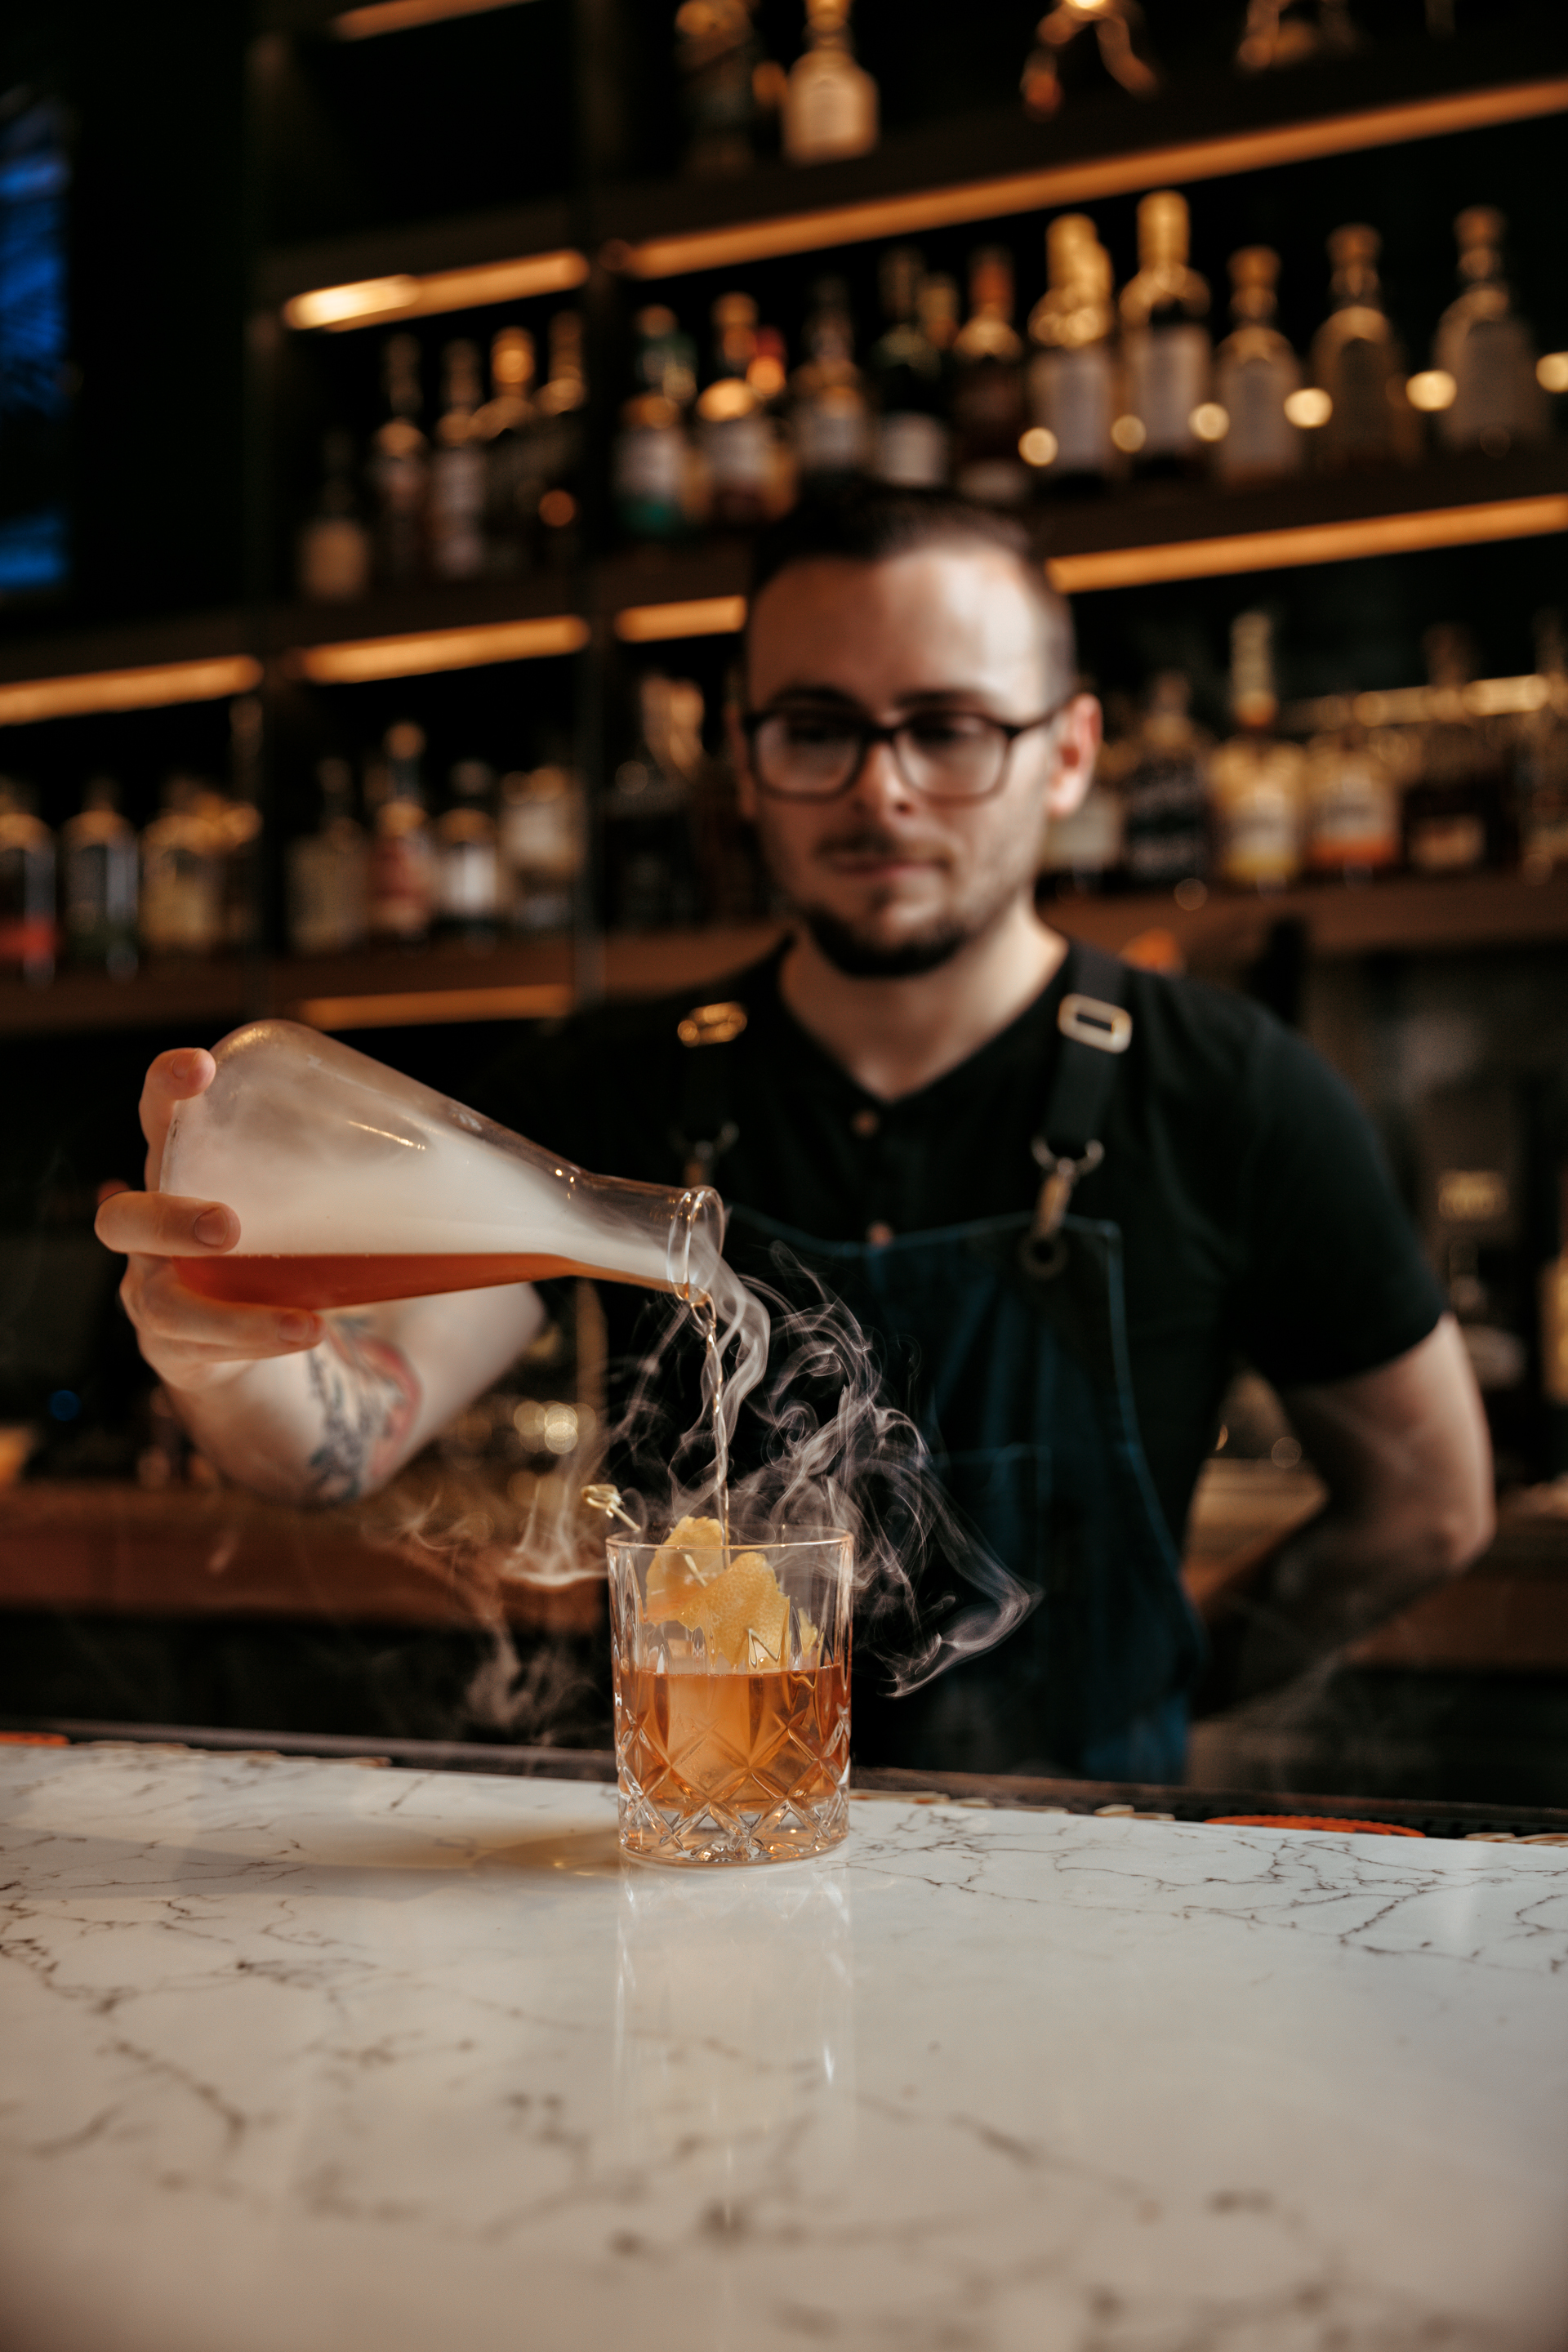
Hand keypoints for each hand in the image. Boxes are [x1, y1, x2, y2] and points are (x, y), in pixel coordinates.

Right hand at [95, 1047, 322, 1395]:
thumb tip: (463, 1143)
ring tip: (305, 1318)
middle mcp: (152, 1234)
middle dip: (168, 1218)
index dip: (166, 1091)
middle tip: (226, 1226)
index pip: (158, 1120)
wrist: (249, 1332)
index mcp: (185, 1172)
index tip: (200, 1068)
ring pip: (159, 1302)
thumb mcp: (305, 1194)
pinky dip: (260, 1340)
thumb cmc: (278, 1240)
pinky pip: (203, 1349)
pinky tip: (308, 1334)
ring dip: (229, 1311)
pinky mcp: (179, 1348)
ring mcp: (155, 1295)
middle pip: (122, 1220)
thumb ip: (356, 1168)